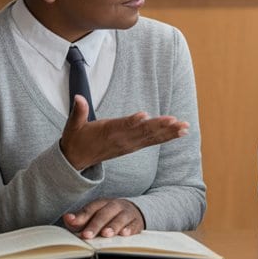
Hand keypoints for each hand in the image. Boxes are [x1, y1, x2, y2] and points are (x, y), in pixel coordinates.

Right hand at [59, 95, 189, 170]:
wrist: (76, 161)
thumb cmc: (76, 140)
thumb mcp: (73, 126)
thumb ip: (78, 111)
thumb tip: (77, 97)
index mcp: (108, 132)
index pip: (122, 126)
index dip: (133, 121)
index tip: (145, 116)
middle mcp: (122, 140)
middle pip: (142, 132)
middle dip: (160, 126)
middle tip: (175, 121)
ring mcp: (129, 145)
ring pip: (151, 138)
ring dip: (169, 132)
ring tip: (184, 127)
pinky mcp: (132, 147)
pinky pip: (152, 142)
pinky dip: (166, 137)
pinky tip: (180, 133)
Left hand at [63, 198, 144, 238]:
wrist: (134, 212)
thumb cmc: (109, 217)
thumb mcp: (95, 216)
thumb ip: (80, 219)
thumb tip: (67, 218)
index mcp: (103, 203)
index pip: (91, 208)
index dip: (82, 216)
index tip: (73, 223)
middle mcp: (116, 206)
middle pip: (105, 213)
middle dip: (96, 224)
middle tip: (87, 235)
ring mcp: (127, 213)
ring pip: (121, 218)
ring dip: (113, 226)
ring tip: (106, 234)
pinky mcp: (137, 222)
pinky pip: (134, 225)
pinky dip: (130, 229)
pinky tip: (124, 234)